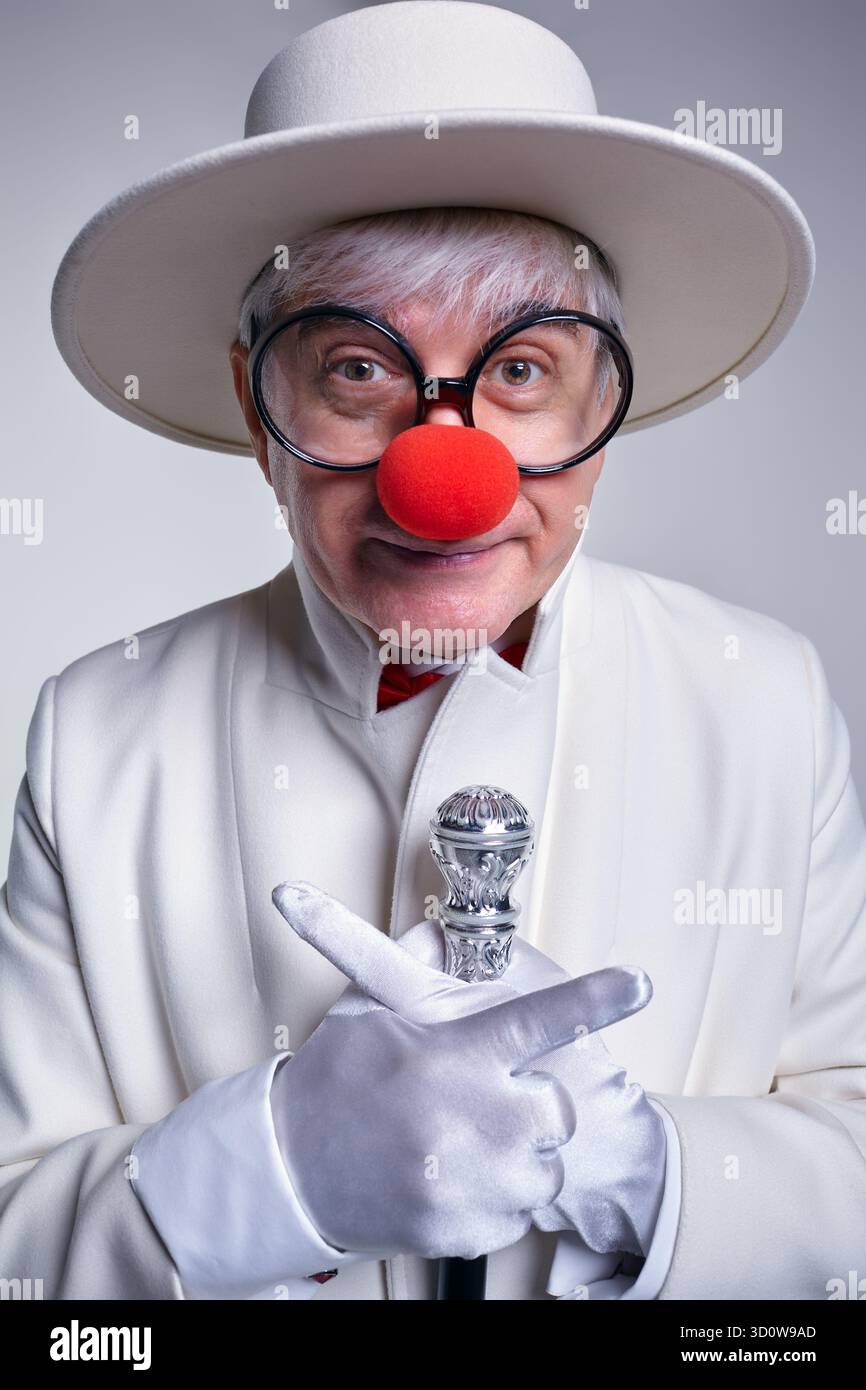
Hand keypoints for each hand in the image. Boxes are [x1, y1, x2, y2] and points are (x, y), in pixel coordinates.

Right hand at [270, 881, 650, 1262]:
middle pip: (557, 1110)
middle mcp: (471, 1120)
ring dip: (520, 1155)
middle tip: (487, 1098)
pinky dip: (498, 1197)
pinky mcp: (466, 1232)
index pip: (539, 1020)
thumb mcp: (370, 1012)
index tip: (639, 984)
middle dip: (534, 1103)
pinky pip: (518, 1213)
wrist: (287, 1170)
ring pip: (545, 1168)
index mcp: (453, 1056)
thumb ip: (416, 971)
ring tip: (464, 1142)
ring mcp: (471, 1183)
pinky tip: (453, 1177)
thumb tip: (442, 930)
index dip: (595, 1000)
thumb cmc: (334, 1083)